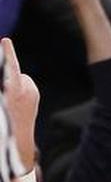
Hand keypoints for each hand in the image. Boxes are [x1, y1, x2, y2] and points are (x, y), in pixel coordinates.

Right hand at [2, 38, 39, 168]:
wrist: (18, 140)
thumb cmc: (5, 122)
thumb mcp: (4, 103)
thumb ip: (6, 88)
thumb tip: (16, 78)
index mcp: (15, 93)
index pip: (11, 68)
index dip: (8, 53)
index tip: (4, 41)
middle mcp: (25, 91)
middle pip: (12, 72)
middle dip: (6, 73)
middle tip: (5, 75)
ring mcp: (32, 93)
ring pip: (17, 78)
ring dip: (11, 84)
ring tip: (9, 101)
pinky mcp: (34, 95)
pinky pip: (22, 84)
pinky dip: (17, 88)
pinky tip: (14, 101)